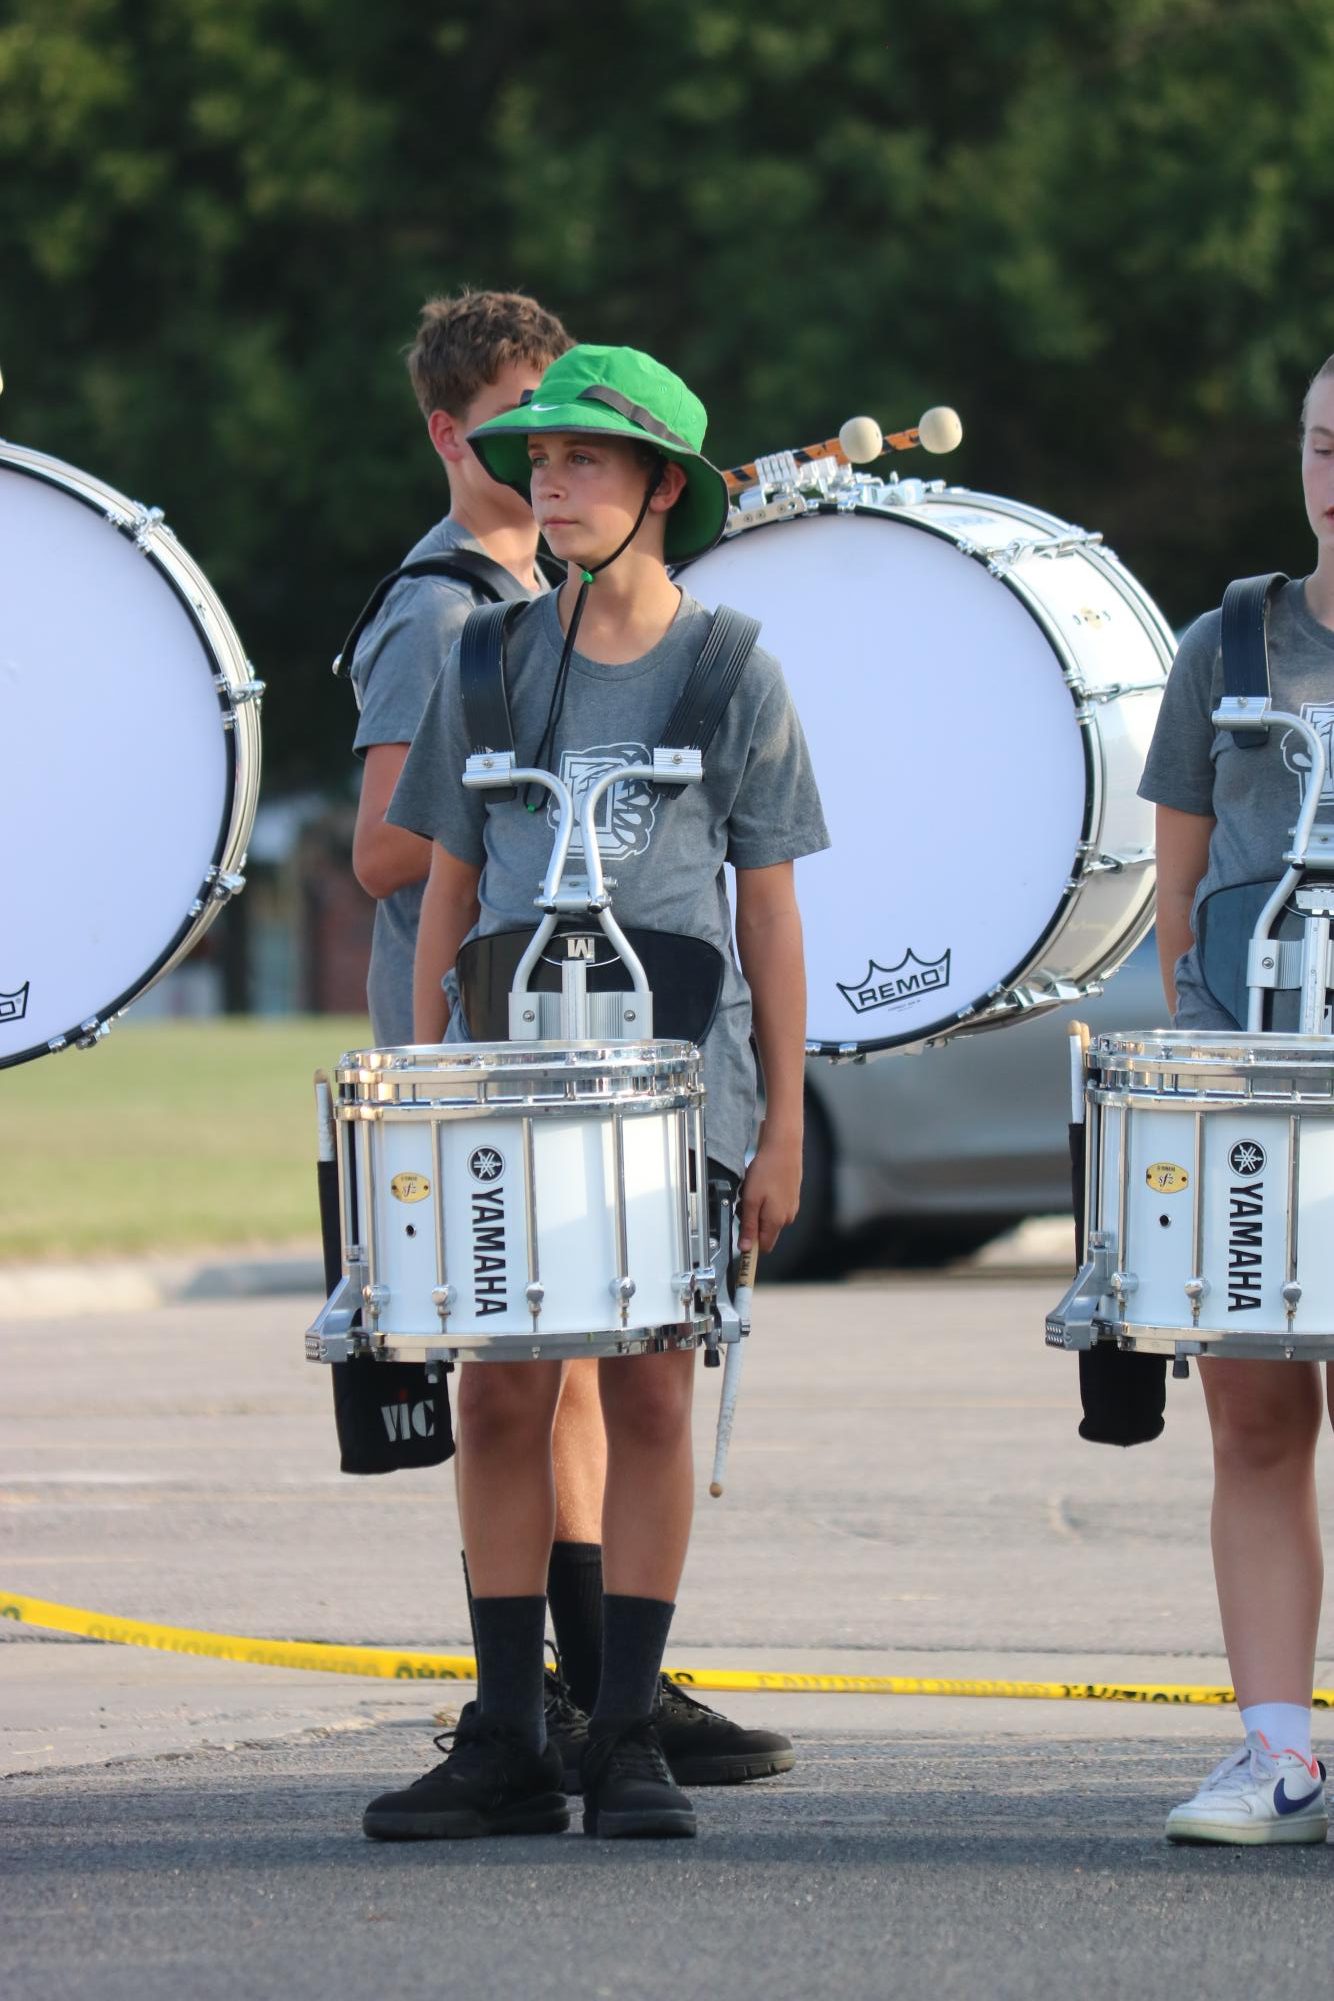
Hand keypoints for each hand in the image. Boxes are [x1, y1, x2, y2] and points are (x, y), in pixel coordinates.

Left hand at [738, 1131, 802, 1253]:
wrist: (783, 1147)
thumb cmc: (767, 1170)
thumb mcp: (750, 1200)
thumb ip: (748, 1226)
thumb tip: (746, 1247)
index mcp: (776, 1221)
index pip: (763, 1247)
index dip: (750, 1244)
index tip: (740, 1237)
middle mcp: (787, 1217)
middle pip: (764, 1231)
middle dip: (751, 1221)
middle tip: (744, 1203)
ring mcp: (791, 1206)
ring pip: (767, 1217)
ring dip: (756, 1209)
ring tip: (752, 1190)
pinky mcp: (791, 1196)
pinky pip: (773, 1206)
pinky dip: (764, 1199)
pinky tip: (761, 1185)